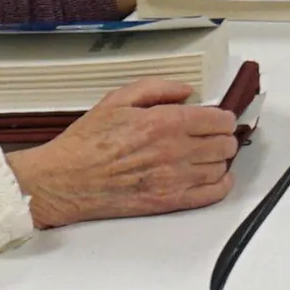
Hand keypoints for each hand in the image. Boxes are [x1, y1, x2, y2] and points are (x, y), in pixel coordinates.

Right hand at [5, 78, 240, 228]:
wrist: (64, 180)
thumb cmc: (86, 142)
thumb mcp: (117, 99)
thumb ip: (157, 88)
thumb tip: (186, 90)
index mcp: (163, 123)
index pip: (218, 119)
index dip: (222, 117)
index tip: (217, 118)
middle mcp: (174, 151)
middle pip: (224, 144)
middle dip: (223, 137)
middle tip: (213, 135)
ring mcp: (173, 179)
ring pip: (221, 167)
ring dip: (220, 159)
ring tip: (208, 154)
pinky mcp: (169, 202)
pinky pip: (211, 194)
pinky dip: (221, 184)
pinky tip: (215, 177)